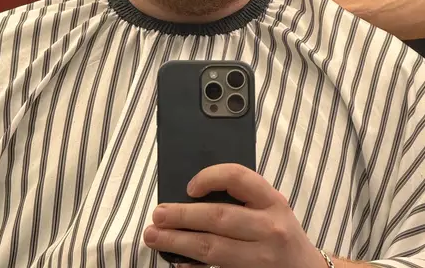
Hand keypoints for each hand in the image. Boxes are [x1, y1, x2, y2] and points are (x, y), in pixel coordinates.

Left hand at [144, 163, 326, 267]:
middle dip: (182, 216)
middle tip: (157, 214)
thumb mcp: (273, 207)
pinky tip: (177, 261)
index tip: (189, 186)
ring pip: (213, 249)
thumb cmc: (282, 234)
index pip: (238, 177)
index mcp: (273, 202)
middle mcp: (269, 228)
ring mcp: (261, 259)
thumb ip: (244, 198)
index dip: (210, 177)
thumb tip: (193, 193)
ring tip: (154, 236)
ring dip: (179, 242)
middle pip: (219, 218)